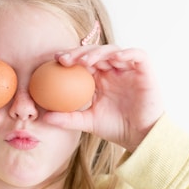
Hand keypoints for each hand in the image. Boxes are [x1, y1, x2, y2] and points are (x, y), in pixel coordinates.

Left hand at [44, 45, 163, 151]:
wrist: (141, 137)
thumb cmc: (115, 128)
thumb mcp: (87, 122)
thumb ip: (67, 118)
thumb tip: (44, 118)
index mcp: (99, 79)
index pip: (83, 61)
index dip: (71, 57)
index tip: (55, 60)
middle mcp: (113, 71)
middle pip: (95, 52)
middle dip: (79, 52)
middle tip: (65, 59)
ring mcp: (128, 69)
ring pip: (113, 50)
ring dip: (98, 52)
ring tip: (85, 61)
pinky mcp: (145, 70)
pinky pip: (138, 55)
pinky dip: (128, 53)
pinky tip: (115, 58)